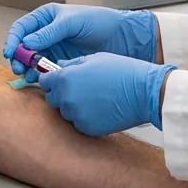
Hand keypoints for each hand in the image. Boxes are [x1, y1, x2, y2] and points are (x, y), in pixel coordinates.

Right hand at [3, 3, 156, 81]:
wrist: (122, 38)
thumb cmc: (99, 22)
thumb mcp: (73, 23)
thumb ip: (50, 32)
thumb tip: (26, 43)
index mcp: (45, 17)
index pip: (21, 28)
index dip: (13, 40)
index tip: (11, 52)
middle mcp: (46, 33)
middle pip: (23, 46)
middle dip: (19, 57)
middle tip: (19, 68)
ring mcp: (53, 49)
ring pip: (32, 61)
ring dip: (27, 69)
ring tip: (28, 77)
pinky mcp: (61, 63)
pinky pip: (44, 70)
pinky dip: (39, 76)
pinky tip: (39, 81)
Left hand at [36, 53, 175, 135]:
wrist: (143, 92)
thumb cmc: (121, 70)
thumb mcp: (94, 59)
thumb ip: (72, 64)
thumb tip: (58, 66)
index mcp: (65, 78)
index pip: (44, 81)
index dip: (51, 80)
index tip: (58, 80)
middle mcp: (66, 98)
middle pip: (52, 98)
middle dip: (61, 94)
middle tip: (80, 89)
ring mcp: (76, 115)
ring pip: (66, 112)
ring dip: (73, 106)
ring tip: (94, 99)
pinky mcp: (87, 128)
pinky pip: (78, 123)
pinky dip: (85, 118)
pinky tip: (100, 109)